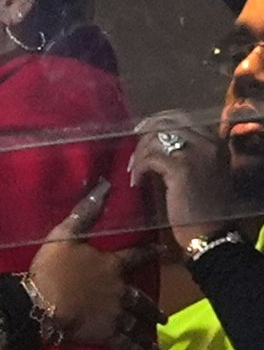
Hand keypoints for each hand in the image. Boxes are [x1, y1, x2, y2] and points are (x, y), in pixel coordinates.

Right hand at [29, 179, 164, 349]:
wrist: (41, 301)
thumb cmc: (51, 268)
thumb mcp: (65, 235)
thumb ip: (84, 214)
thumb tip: (103, 188)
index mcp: (111, 266)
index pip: (135, 256)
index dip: (149, 253)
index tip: (162, 250)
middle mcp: (119, 290)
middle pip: (141, 299)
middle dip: (152, 307)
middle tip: (163, 316)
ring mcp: (115, 315)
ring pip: (137, 323)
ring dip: (148, 329)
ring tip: (157, 335)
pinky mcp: (106, 335)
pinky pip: (126, 345)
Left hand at [128, 110, 235, 245]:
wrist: (211, 232)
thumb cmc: (205, 209)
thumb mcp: (203, 173)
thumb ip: (188, 155)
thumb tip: (157, 146)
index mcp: (215, 142)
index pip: (181, 118)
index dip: (158, 123)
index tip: (143, 133)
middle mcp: (207, 142)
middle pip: (166, 123)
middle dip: (145, 134)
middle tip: (133, 150)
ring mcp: (195, 153)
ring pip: (155, 140)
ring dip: (139, 154)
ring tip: (133, 170)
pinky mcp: (180, 168)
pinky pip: (150, 159)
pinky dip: (139, 168)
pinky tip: (137, 181)